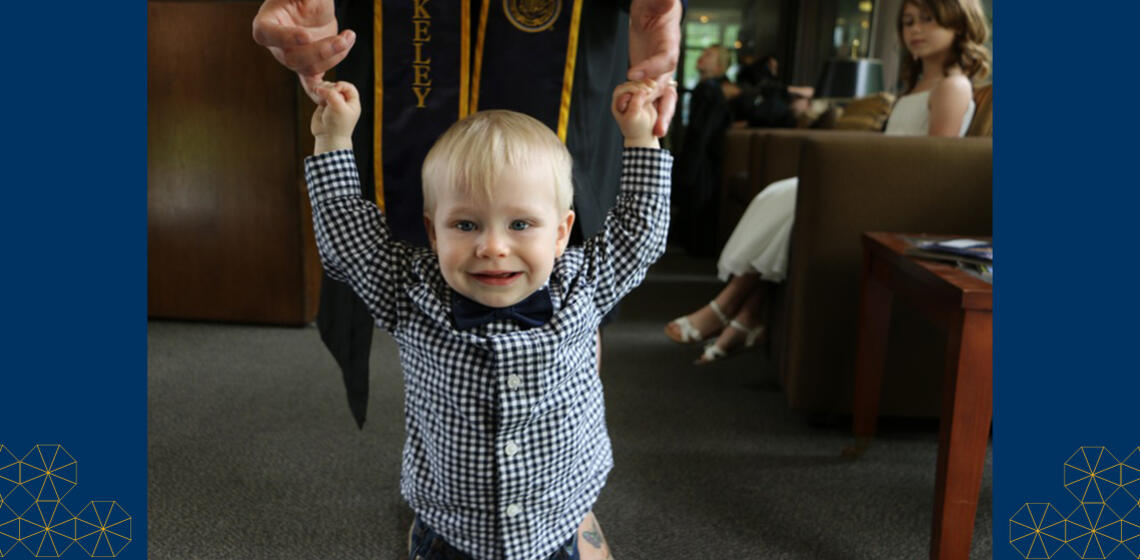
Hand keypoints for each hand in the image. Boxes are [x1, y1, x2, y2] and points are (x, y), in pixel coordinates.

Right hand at [252, 0, 355, 102]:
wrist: (315, 7)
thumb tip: (306, 0)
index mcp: (266, 23)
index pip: (268, 33)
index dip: (286, 37)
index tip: (306, 36)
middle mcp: (275, 45)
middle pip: (293, 57)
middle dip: (321, 50)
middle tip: (343, 38)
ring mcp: (292, 59)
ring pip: (310, 68)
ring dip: (334, 57)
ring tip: (349, 37)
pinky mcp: (307, 67)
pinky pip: (312, 84)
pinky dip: (324, 91)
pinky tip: (339, 90)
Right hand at [311, 81, 361, 152]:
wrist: (328, 138)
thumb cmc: (337, 125)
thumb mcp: (338, 106)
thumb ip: (331, 93)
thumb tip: (320, 87)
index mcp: (352, 103)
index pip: (349, 87)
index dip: (341, 85)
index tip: (334, 90)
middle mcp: (344, 103)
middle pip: (337, 87)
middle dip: (330, 88)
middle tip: (324, 94)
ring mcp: (333, 104)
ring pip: (328, 90)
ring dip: (323, 90)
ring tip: (319, 94)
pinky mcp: (324, 106)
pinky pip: (321, 96)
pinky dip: (318, 94)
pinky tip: (316, 96)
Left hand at [611, 80, 658, 147]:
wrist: (644, 133)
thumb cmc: (636, 128)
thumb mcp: (633, 118)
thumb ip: (635, 105)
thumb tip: (641, 91)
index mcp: (618, 101)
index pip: (624, 90)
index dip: (634, 89)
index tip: (644, 92)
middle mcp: (624, 94)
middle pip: (632, 84)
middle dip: (641, 85)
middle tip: (650, 89)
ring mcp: (633, 93)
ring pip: (640, 83)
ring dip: (647, 83)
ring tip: (654, 86)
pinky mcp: (643, 93)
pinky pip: (646, 85)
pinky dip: (651, 85)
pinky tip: (655, 85)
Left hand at [627, 0, 680, 136]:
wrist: (653, 14)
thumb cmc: (656, 6)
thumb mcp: (658, 2)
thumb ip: (663, 2)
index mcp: (670, 45)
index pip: (664, 60)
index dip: (651, 68)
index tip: (632, 73)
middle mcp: (666, 63)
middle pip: (667, 89)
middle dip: (664, 110)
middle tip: (659, 128)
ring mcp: (658, 72)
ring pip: (661, 98)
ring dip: (659, 116)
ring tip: (656, 133)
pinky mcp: (648, 77)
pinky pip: (647, 95)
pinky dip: (643, 109)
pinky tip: (635, 122)